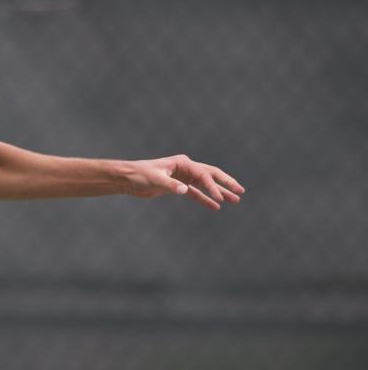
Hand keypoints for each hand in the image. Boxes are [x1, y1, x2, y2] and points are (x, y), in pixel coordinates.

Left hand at [124, 154, 244, 209]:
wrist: (128, 179)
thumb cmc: (139, 175)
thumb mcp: (154, 179)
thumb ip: (170, 185)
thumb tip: (184, 190)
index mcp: (182, 163)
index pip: (203, 175)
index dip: (213, 186)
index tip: (221, 198)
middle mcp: (185, 168)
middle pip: (211, 175)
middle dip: (226, 183)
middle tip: (241, 191)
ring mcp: (183, 177)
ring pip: (205, 185)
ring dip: (219, 192)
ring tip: (235, 200)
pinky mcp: (178, 186)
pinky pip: (195, 193)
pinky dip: (205, 199)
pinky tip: (216, 206)